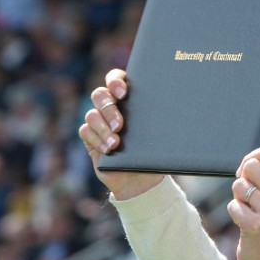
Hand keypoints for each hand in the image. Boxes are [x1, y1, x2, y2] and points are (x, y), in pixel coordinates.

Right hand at [78, 69, 163, 199]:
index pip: (116, 79)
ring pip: (91, 114)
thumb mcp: (161, 137)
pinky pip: (86, 132)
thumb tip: (172, 111)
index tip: (123, 92)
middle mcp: (112, 106)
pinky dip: (97, 140)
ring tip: (115, 143)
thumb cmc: (155, 154)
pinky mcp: (91, 138)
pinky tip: (108, 150)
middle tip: (120, 125)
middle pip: (100, 94)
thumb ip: (159, 122)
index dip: (115, 81)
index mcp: (130, 99)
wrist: (142, 180)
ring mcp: (99, 122)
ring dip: (103, 129)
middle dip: (109, 108)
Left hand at [227, 144, 259, 259]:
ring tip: (249, 214)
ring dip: (238, 199)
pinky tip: (245, 225)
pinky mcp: (257, 224)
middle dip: (242, 179)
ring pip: (239, 185)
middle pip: (250, 165)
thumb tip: (248, 162)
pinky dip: (235, 214)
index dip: (252, 158)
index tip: (247, 173)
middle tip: (248, 198)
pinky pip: (233, 205)